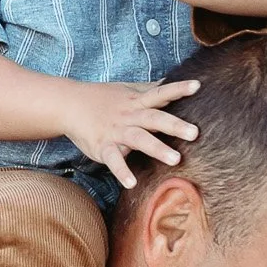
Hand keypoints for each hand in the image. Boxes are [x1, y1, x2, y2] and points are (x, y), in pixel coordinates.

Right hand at [60, 77, 200, 188]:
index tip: (197, 86)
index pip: (161, 93)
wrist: (69, 104)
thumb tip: (171, 83)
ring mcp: (116, 132)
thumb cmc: (103, 98)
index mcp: (137, 102)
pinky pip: (113, 160)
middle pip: (154, 118)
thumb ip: (150, 90)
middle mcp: (129, 116)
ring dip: (157, 148)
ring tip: (176, 160)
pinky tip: (132, 183)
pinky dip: (122, 171)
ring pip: (139, 139)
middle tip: (195, 133)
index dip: (178, 89)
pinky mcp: (103, 147)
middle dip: (175, 125)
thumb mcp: (128, 90)